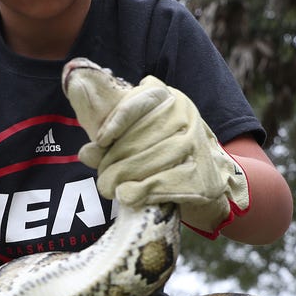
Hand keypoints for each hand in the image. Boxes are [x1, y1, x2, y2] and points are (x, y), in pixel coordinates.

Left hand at [65, 62, 248, 237]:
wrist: (208, 185)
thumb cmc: (167, 158)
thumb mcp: (141, 141)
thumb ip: (113, 143)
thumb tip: (86, 153)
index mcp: (170, 99)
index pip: (140, 101)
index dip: (116, 120)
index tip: (100, 140)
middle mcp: (186, 116)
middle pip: (139, 137)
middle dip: (113, 161)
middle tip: (102, 179)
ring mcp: (196, 145)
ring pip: (147, 161)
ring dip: (121, 179)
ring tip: (109, 189)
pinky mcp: (200, 175)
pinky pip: (161, 182)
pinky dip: (139, 191)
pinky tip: (126, 196)